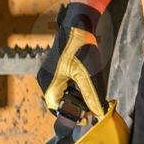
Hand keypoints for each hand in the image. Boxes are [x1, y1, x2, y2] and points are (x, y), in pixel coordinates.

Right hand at [35, 2, 109, 117]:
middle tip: (92, 108)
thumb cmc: (80, 48)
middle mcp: (46, 80)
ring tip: (91, 99)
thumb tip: (98, 112)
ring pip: (62, 93)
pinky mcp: (56, 69)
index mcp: (49, 84)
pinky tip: (86, 87)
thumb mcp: (88, 75)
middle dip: (75, 106)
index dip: (72, 114)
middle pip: (59, 102)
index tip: (88, 117)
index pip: (57, 108)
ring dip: (75, 98)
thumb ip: (91, 95)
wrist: (78, 26)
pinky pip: (63, 84)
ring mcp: (50, 74)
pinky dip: (74, 88)